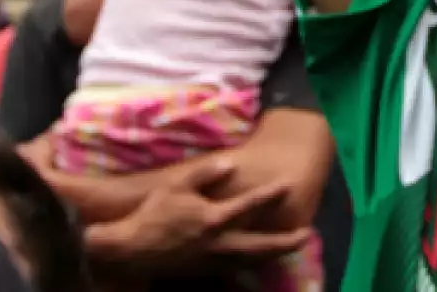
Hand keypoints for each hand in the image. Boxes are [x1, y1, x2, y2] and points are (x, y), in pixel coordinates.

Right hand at [84, 160, 306, 267]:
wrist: (131, 250)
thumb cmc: (154, 214)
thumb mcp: (177, 186)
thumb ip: (205, 174)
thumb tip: (231, 164)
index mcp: (213, 219)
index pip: (250, 205)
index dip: (271, 194)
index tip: (287, 184)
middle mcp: (219, 243)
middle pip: (262, 245)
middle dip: (286, 240)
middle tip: (306, 233)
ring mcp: (213, 261)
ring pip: (252, 260)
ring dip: (274, 253)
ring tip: (290, 247)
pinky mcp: (205, 271)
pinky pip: (236, 268)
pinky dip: (252, 264)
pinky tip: (259, 260)